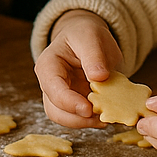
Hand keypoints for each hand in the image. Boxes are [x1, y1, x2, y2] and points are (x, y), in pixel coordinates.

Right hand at [33, 11, 123, 128]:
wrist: (88, 39)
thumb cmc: (85, 34)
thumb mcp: (90, 36)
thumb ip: (93, 55)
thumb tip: (99, 76)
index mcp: (48, 65)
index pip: (53, 88)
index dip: (69, 102)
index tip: (88, 109)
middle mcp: (50, 84)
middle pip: (55, 110)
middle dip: (77, 118)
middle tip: (102, 117)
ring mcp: (61, 96)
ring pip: (66, 119)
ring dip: (85, 123)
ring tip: (106, 117)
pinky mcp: (74, 104)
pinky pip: (79, 118)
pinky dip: (93, 121)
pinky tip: (108, 115)